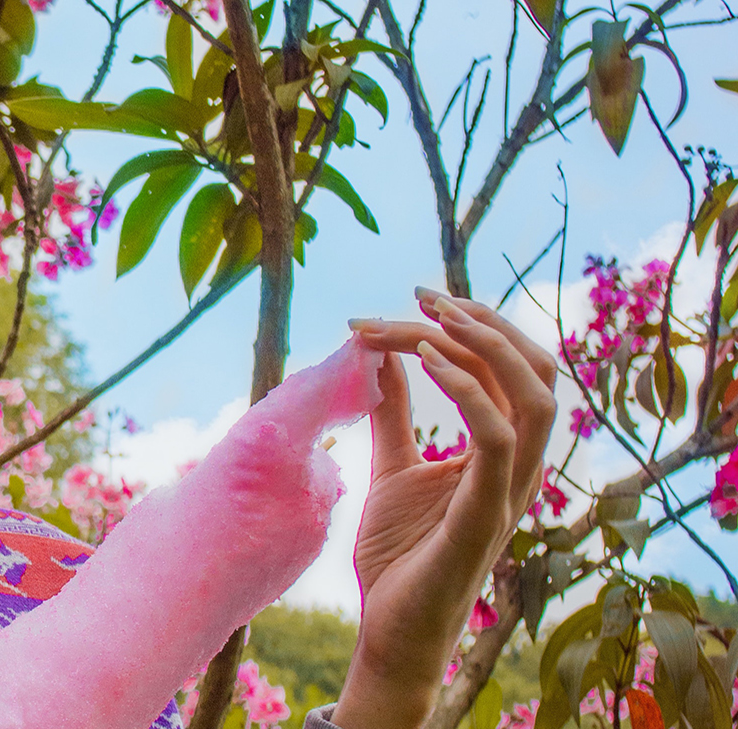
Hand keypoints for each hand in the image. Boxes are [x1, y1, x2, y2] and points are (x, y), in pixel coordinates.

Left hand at [331, 288, 557, 728]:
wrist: (391, 626)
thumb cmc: (398, 554)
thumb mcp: (391, 465)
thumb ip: (395, 414)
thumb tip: (384, 357)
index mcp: (501, 452)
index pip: (511, 369)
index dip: (471, 325)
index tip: (412, 298)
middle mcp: (518, 466)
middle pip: (535, 369)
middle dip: (484, 322)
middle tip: (423, 294)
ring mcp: (509, 490)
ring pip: (537, 395)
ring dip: (486, 345)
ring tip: (430, 319)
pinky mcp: (488, 513)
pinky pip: (502, 439)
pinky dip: (471, 391)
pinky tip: (427, 361)